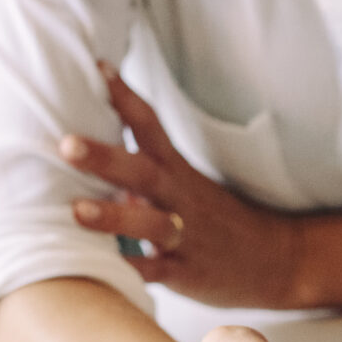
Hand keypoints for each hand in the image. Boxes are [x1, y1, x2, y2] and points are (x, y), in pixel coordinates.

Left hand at [61, 65, 303, 308]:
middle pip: (143, 171)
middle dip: (104, 158)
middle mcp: (180, 197)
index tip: (95, 67)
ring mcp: (186, 235)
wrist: (275, 258)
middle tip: (66, 143)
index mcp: (176, 171)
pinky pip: (158, 273)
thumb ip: (135, 172)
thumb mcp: (181, 185)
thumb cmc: (213, 218)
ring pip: (151, 224)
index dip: (124, 97)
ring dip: (114, 217)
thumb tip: (84, 153)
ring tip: (76, 210)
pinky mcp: (189, 272)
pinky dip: (131, 272)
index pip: (149, 126)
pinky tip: (99, 270)